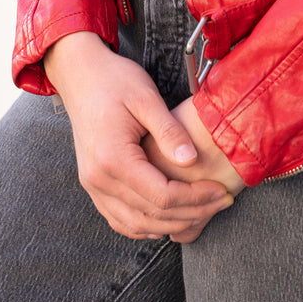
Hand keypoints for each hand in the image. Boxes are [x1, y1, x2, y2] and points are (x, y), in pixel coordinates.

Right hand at [44, 32, 233, 241]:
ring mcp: (93, 186)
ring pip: (135, 224)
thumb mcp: (146, 98)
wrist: (81, 75)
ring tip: (201, 213)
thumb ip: (169, 132)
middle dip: (191, 214)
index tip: (221, 191)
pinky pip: (120, 218)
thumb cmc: (114, 80)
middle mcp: (99, 180)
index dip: (196, 198)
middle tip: (221, 203)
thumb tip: (192, 160)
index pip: (162, 196)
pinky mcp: (94, 184)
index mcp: (113, 158)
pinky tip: (168, 218)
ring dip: (171, 225)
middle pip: (151, 215)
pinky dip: (146, 225)